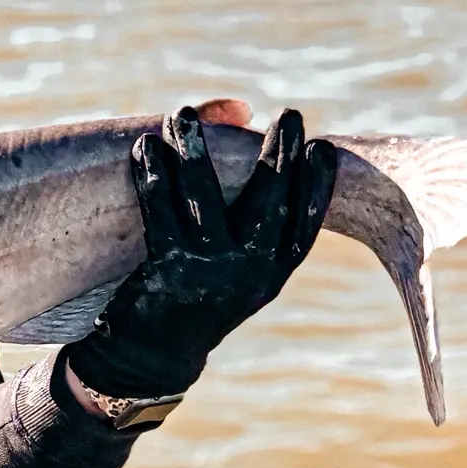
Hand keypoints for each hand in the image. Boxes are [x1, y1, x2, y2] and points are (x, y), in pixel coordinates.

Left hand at [65, 106, 336, 399]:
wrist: (151, 355)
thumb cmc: (194, 289)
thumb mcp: (230, 259)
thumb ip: (241, 198)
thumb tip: (236, 111)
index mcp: (272, 274)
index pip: (305, 225)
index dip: (317, 186)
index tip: (322, 148)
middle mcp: (249, 274)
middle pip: (269, 204)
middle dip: (279, 155)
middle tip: (290, 114)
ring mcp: (209, 272)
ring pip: (204, 199)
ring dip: (193, 152)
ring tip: (183, 115)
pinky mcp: (168, 269)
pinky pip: (159, 211)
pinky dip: (151, 175)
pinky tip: (144, 147)